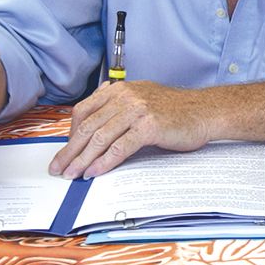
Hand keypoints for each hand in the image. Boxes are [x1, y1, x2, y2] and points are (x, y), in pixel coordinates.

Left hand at [49, 81, 213, 178]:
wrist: (206, 111)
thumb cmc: (176, 111)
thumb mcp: (142, 100)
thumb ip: (118, 107)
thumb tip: (94, 127)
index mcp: (120, 90)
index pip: (83, 111)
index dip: (70, 134)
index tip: (65, 151)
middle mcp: (125, 96)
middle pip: (88, 126)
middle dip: (70, 151)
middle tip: (58, 168)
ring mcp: (137, 110)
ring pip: (100, 138)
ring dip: (82, 160)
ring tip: (72, 174)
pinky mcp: (149, 126)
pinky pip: (119, 147)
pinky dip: (104, 162)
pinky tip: (95, 172)